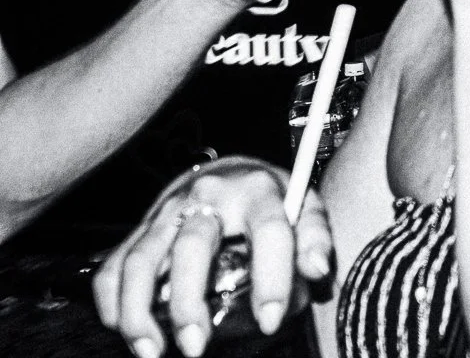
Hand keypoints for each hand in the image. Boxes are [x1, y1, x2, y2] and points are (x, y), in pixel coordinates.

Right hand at [94, 159, 331, 357]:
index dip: (272, 279)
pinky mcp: (141, 228)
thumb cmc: (270, 198)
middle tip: (196, 348)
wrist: (230, 170)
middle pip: (192, 247)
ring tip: (151, 352)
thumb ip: (315, 236)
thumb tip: (318, 271)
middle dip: (190, 302)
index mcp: (258, 192)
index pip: (268, 231)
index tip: (270, 322)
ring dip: (139, 310)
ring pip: (140, 259)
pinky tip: (122, 327)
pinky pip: (114, 265)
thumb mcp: (305, 206)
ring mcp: (168, 211)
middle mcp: (208, 197)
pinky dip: (110, 300)